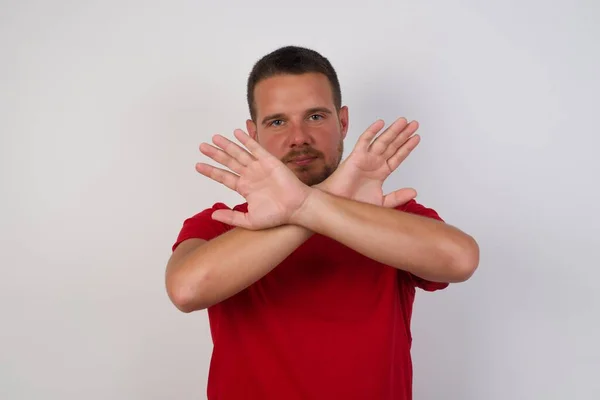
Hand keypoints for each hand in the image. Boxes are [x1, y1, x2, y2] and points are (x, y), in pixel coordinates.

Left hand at [195, 129, 310, 229]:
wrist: (296, 208)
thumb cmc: (277, 216)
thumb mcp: (250, 220)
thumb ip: (231, 217)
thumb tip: (213, 215)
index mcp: (244, 188)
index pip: (224, 177)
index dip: (211, 171)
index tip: (198, 166)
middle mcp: (250, 176)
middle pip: (228, 162)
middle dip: (215, 154)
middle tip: (202, 146)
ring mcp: (259, 167)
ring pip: (239, 153)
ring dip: (227, 145)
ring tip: (214, 138)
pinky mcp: (269, 161)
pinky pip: (255, 148)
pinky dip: (246, 140)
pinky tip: (236, 133)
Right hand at [317, 118, 419, 207]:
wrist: (338, 206)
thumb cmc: (355, 204)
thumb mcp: (382, 202)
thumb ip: (397, 197)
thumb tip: (414, 192)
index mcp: (381, 172)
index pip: (397, 156)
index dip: (407, 147)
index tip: (416, 137)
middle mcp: (374, 163)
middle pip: (392, 146)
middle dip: (403, 134)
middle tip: (414, 124)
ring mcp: (366, 159)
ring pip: (382, 141)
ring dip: (393, 131)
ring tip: (404, 121)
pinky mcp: (356, 157)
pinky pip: (364, 141)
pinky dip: (372, 132)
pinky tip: (380, 123)